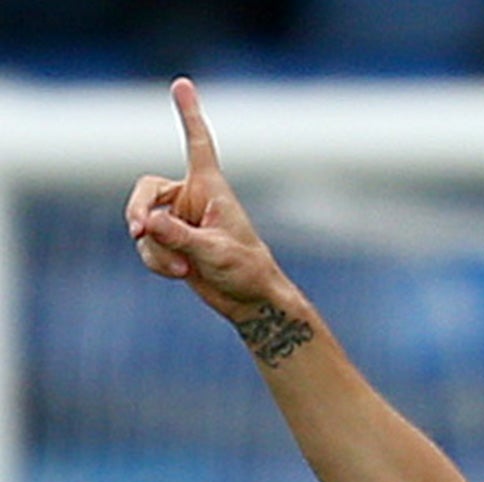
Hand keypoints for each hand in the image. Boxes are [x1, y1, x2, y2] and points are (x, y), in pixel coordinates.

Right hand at [126, 78, 284, 319]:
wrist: (250, 300)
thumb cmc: (246, 270)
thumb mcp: (214, 252)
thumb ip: (179, 236)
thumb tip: (144, 224)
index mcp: (211, 188)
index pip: (198, 145)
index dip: (189, 115)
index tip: (182, 83)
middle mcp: (191, 199)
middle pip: (145, 191)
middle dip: (138, 212)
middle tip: (140, 230)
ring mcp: (178, 221)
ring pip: (143, 225)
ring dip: (155, 249)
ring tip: (182, 268)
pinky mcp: (170, 242)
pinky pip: (147, 245)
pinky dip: (157, 261)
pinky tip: (179, 274)